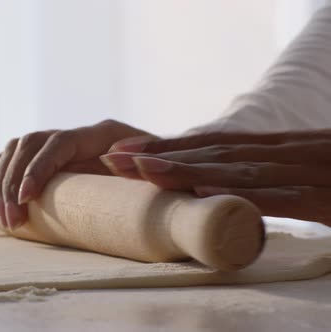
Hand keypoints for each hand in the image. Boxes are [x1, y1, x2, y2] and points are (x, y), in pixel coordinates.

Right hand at [0, 120, 154, 228]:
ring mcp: (57, 146)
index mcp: (99, 134)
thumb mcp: (159, 169)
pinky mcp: (47, 161)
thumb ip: (141, 162)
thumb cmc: (159, 175)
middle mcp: (74, 135)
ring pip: (14, 150)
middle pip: (28, 145)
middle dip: (12, 183)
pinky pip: (12, 159)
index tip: (27, 198)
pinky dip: (0, 177)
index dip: (37, 167)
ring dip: (2, 184)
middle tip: (12, 221)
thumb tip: (112, 160)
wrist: (157, 173)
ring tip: (7, 221)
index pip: (57, 142)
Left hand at [101, 130, 330, 224]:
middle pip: (217, 152)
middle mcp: (295, 153)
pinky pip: (280, 194)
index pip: (221, 146)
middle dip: (162, 155)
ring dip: (183, 167)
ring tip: (137, 168)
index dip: (174, 147)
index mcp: (288, 149)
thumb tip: (237, 189)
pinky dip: (237, 191)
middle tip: (113, 158)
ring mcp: (315, 169)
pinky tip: (202, 189)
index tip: (131, 152)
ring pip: (239, 167)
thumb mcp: (316, 177)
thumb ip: (278, 181)